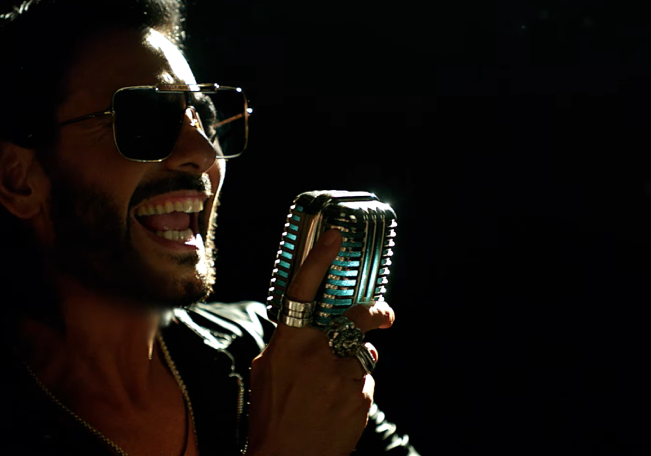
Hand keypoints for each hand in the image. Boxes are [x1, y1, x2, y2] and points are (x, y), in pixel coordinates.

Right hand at [246, 229, 395, 455]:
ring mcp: (342, 375)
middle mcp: (316, 353)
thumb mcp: (266, 371)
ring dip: (353, 369)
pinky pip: (365, 384)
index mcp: (288, 342)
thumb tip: (314, 335)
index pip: (303, 290)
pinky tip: (335, 409)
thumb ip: (289, 345)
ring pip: (362, 358)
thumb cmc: (270, 416)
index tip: (336, 234)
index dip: (320, 258)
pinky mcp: (361, 398)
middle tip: (385, 315)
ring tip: (330, 394)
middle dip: (378, 313)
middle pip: (358, 318)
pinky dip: (355, 392)